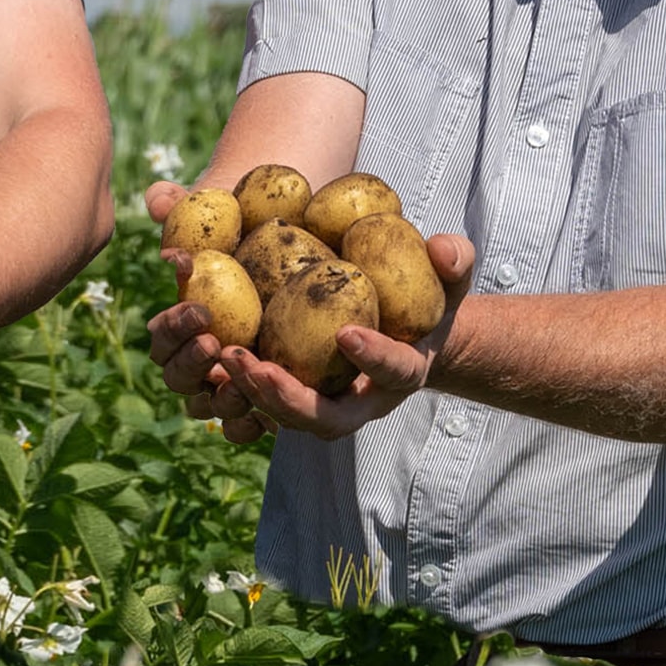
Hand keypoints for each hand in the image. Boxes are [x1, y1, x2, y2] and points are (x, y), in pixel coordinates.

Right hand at [137, 180, 267, 442]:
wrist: (288, 257)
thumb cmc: (244, 233)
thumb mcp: (219, 215)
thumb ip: (183, 206)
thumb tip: (159, 201)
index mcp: (178, 327)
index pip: (162, 336)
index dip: (173, 327)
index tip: (200, 309)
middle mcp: (197, 361)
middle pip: (177, 378)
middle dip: (191, 363)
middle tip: (217, 342)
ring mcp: (225, 386)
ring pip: (208, 408)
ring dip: (221, 397)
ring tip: (245, 377)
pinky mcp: (258, 401)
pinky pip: (243, 427)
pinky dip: (248, 425)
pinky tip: (265, 414)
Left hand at [164, 220, 478, 444]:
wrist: (410, 332)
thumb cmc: (431, 300)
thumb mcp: (450, 279)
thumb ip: (454, 261)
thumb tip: (444, 246)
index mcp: (405, 373)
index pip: (394, 373)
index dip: (373, 358)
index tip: (345, 332)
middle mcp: (365, 402)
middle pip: (327, 418)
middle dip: (290, 398)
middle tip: (255, 366)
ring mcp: (330, 406)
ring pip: (290, 417)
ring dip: (255, 393)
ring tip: (224, 356)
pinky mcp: (300, 397)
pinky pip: (268, 403)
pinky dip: (241, 386)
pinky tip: (211, 354)